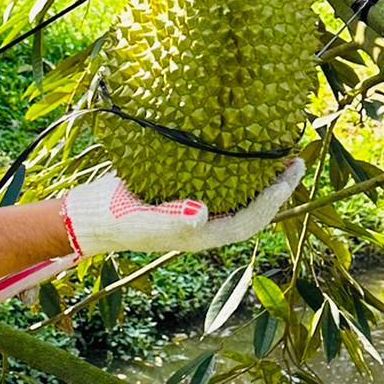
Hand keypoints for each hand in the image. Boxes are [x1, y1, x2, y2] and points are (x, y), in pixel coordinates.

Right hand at [60, 158, 304, 256]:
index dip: (272, 199)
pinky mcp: (183, 193)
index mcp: (199, 234)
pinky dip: (237, 168)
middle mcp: (203, 224)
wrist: (88, 213)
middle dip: (276, 188)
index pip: (247, 220)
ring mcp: (195, 210)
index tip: (288, 174)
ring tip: (277, 152)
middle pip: (250, 209)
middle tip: (295, 158)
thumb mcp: (140, 219)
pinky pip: (220, 183)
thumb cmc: (114, 217)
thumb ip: (171, 221)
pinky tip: (240, 148)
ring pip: (238, 196)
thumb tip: (204, 215)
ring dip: (260, 177)